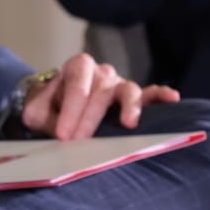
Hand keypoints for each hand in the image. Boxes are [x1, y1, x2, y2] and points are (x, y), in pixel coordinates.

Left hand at [18, 53, 180, 139]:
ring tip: (130, 124)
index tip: (63, 136)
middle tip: (81, 141)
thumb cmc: (49, 108)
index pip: (77, 87)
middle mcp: (102, 72)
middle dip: (90, 118)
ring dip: (129, 107)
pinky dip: (161, 95)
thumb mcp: (37, 112)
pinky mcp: (136, 98)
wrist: (56, 105)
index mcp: (77, 67)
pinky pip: (151, 93)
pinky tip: (172, 99)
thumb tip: (58, 136)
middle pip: (101, 92)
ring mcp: (120, 84)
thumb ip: (45, 118)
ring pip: (128, 90)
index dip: (70, 112)